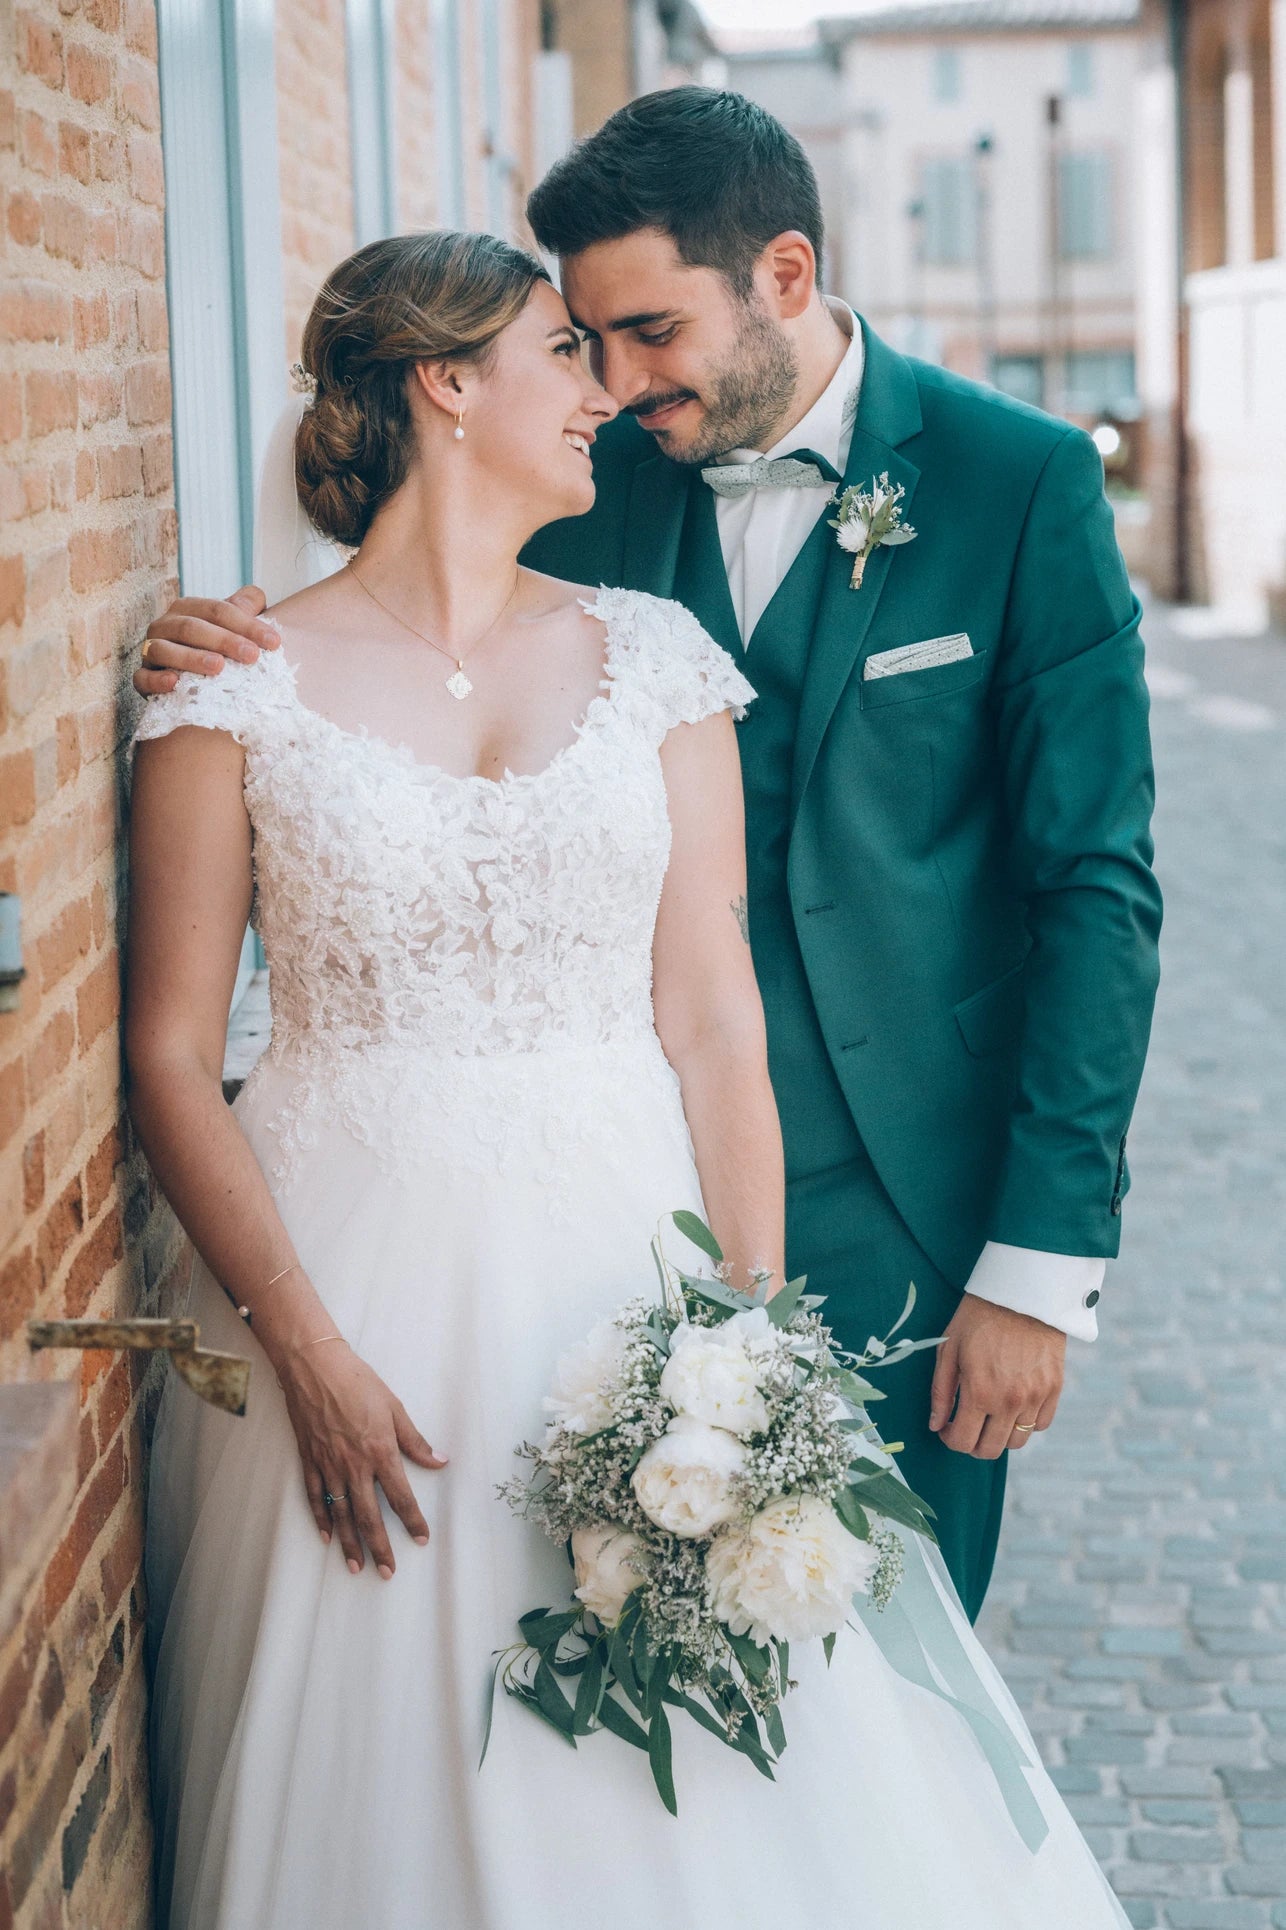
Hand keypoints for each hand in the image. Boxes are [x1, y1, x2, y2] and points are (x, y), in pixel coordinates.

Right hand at [134, 585, 277, 695]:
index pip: (218, 610)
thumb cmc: (216, 650)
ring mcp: (151, 651)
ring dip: (191, 658)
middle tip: (252, 656)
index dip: (247, 624)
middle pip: (192, 628)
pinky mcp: (142, 678)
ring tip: (218, 667)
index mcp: (188, 609)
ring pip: (164, 650)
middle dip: (224, 640)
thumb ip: (244, 609)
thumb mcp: (231, 627)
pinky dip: (157, 680)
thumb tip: (257, 597)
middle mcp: (165, 626)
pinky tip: (174, 683)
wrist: (188, 682)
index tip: (274, 642)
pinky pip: (143, 678)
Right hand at [277, 1338, 447, 1577]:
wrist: (314, 1367)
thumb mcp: (394, 1408)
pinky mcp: (309, 1461)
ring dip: (350, 1543)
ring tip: (357, 1566)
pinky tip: (327, 1537)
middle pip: (369, 1515)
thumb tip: (440, 1461)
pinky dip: (321, 1519)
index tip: (422, 1539)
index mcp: (379, 1452)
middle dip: (380, 1546)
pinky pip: (315, 1498)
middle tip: (387, 1572)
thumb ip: (415, 1440)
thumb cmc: (358, 1382)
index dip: (412, 1520)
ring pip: (341, 1514)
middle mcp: (354, 1465)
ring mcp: (328, 1465)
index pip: (400, 1496)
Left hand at [929, 1296, 1064, 1459]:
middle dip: (973, 1443)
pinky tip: (1013, 1405)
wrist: (1023, 1292)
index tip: (947, 1427)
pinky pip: (1041, 1424)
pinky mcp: (1054, 1389)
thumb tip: (935, 1425)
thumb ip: (941, 1392)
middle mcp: (1010, 1402)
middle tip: (966, 1424)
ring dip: (999, 1434)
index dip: (950, 1439)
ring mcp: (1035, 1397)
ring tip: (990, 1414)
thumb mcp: (949, 1349)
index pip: (963, 1442)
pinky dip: (1026, 1423)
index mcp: (979, 1392)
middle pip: (990, 1450)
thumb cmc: (978, 1317)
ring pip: (1017, 1442)